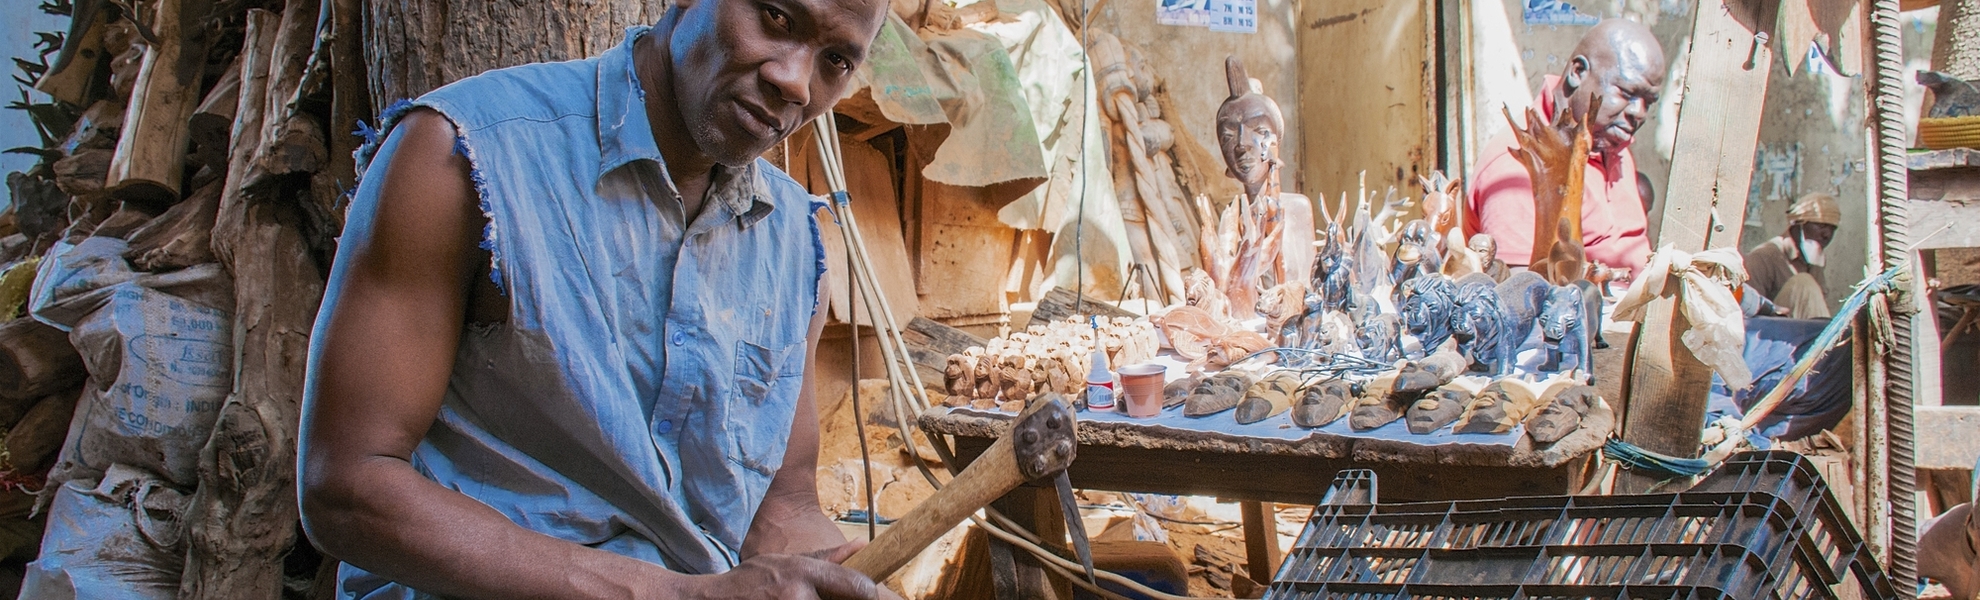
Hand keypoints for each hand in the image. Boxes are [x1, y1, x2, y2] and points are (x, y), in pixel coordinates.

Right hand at [680, 541, 883, 599]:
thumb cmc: (752, 581)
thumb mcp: (786, 561)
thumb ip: (826, 558)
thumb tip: (860, 546)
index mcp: (804, 572)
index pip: (857, 586)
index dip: (867, 593)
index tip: (867, 596)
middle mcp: (799, 594)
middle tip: (827, 597)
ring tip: (802, 599)